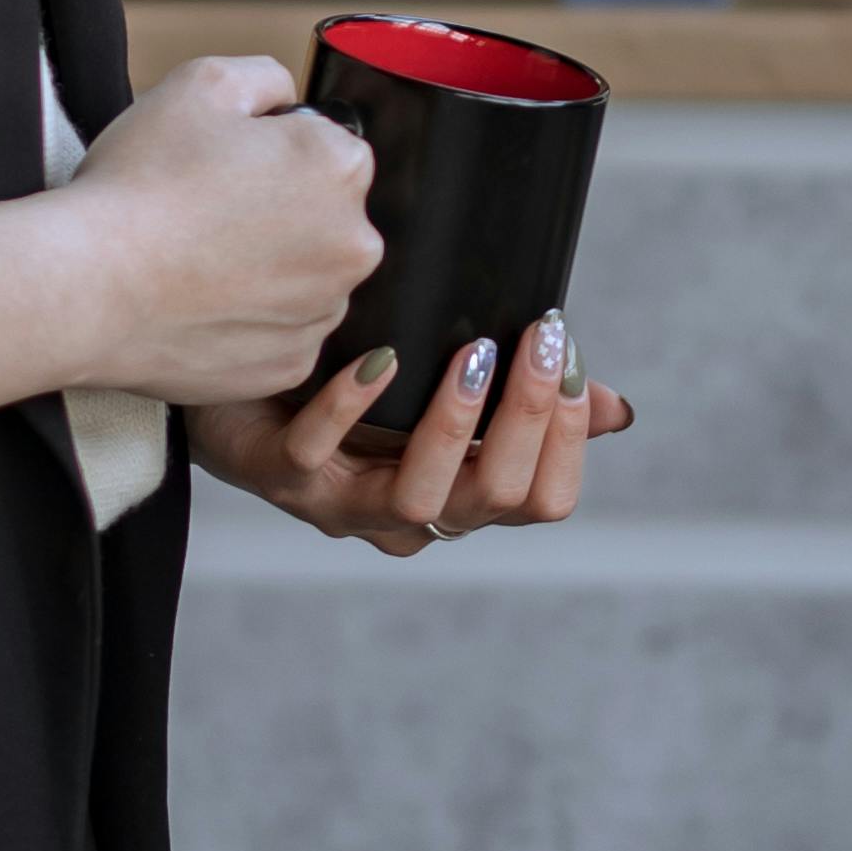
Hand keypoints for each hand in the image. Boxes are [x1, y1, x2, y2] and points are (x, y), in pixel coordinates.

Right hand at [0, 55, 378, 440]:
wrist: (86, 286)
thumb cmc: (139, 184)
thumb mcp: (200, 83)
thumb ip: (264, 77)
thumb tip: (286, 97)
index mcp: (338, 168)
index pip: (331, 149)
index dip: (275, 152)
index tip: (227, 167)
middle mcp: (351, 244)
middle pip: (325, 218)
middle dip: (280, 213)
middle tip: (206, 214)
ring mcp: (321, 313)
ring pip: (305, 279)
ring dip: (268, 270)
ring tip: (196, 261)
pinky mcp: (289, 367)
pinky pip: (279, 334)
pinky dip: (248, 323)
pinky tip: (198, 305)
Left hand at [195, 307, 635, 557]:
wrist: (236, 381)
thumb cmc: (349, 384)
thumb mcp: (446, 385)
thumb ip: (522, 401)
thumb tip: (615, 410)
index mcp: (457, 491)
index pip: (541, 500)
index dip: (566, 440)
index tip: (569, 358)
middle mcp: (405, 512)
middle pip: (491, 498)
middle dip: (523, 415)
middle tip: (538, 338)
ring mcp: (340, 500)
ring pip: (415, 499)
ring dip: (452, 423)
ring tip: (471, 353)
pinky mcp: (278, 473)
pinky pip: (316, 455)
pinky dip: (350, 408)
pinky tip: (379, 359)